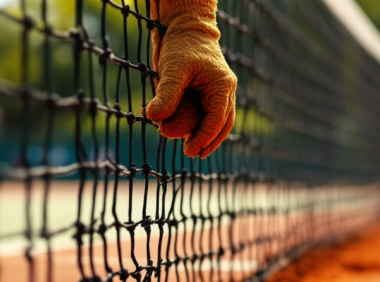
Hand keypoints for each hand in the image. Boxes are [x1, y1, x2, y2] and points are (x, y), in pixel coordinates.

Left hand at [148, 0, 236, 158]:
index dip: (204, 137)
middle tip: (194, 154)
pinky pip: (211, 115)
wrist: (187, 29)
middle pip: (224, 124)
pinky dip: (203, 126)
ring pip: (220, 121)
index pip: (217, 119)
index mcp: (222, 85)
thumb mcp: (171, 69)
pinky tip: (191, 136)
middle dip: (209, 141)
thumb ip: (166, 94)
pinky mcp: (212, 93)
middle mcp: (226, 90)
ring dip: (208, 136)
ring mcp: (221, 92)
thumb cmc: (180, 46)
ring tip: (194, 149)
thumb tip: (153, 117)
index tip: (190, 151)